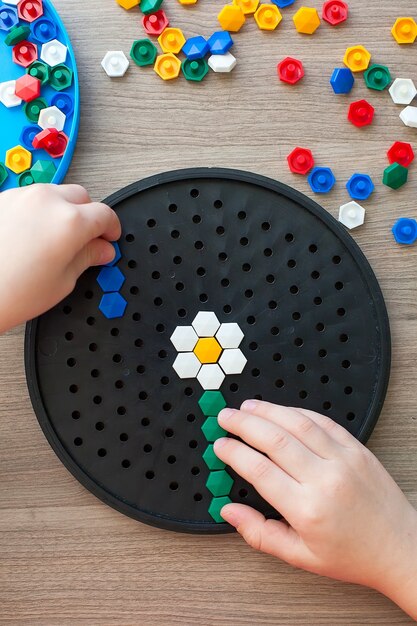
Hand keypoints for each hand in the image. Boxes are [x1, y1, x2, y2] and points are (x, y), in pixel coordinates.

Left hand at [0, 184, 119, 331]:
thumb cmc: (10, 292)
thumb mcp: (63, 281)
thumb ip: (87, 258)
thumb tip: (101, 249)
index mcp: (70, 222)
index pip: (105, 215)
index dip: (111, 229)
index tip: (109, 239)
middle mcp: (47, 201)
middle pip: (82, 197)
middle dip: (88, 217)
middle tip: (84, 242)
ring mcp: (22, 196)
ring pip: (56, 194)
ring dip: (63, 211)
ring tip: (54, 241)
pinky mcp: (3, 199)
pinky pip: (31, 197)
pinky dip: (39, 212)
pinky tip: (32, 237)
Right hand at [214, 401, 416, 618]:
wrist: (401, 548)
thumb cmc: (354, 555)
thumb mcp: (300, 556)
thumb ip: (259, 534)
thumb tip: (228, 512)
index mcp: (307, 509)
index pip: (259, 470)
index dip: (234, 453)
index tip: (220, 446)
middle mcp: (325, 479)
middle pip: (274, 439)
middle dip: (243, 424)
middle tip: (225, 417)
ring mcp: (343, 459)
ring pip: (298, 423)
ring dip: (268, 410)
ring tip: (247, 407)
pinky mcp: (357, 449)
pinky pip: (323, 421)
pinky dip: (298, 411)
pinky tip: (282, 410)